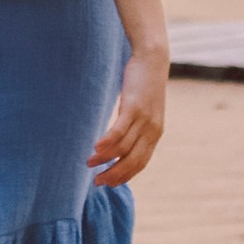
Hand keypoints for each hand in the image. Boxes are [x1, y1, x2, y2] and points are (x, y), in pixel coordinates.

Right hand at [87, 52, 166, 188]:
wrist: (152, 60)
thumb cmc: (144, 84)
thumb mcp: (143, 109)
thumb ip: (135, 126)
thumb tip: (120, 140)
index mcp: (154, 134)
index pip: (140, 163)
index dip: (124, 175)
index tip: (109, 183)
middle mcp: (151, 130)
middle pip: (132, 161)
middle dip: (114, 174)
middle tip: (97, 182)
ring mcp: (143, 119)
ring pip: (123, 148)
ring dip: (105, 159)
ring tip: (88, 163)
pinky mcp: (133, 107)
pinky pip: (119, 131)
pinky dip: (107, 143)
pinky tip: (95, 148)